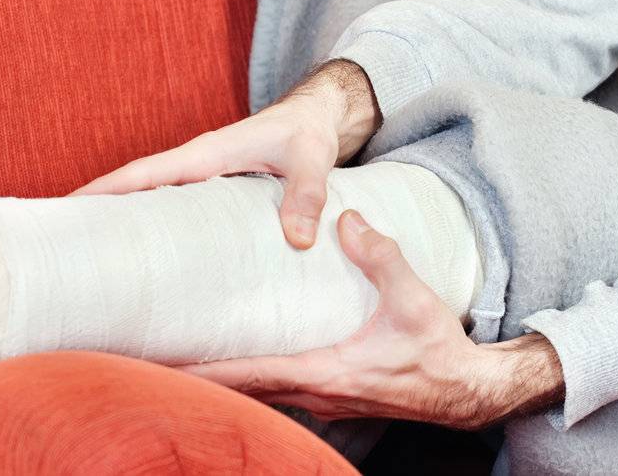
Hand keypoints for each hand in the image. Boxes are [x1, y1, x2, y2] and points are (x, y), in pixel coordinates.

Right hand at [72, 60, 380, 248]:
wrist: (315, 118)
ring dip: (119, 222)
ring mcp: (201, 178)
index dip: (106, 190)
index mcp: (207, 153)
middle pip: (133, 190)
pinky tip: (141, 259)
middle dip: (95, 211)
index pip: (146, 173)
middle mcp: (196, 166)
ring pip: (149, 201)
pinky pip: (171, 209)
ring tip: (85, 262)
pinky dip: (149, 227)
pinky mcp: (211, 191)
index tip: (68, 207)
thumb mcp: (312, 158)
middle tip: (57, 248)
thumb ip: (307, 194)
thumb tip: (297, 239)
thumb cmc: (307, 134)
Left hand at [172, 209, 564, 430]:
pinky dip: (252, 375)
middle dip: (197, 374)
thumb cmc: (440, 350)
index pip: (251, 373)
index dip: (205, 367)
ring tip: (182, 353)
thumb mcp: (414, 296)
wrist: (468, 391)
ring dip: (223, 376)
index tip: (162, 360)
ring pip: (259, 391)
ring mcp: (323, 400)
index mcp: (327, 372)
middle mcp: (316, 394)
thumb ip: (379, 254)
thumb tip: (346, 218)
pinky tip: (239, 355)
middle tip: (149, 354)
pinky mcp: (332, 395)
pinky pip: (279, 388)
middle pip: (242, 389)